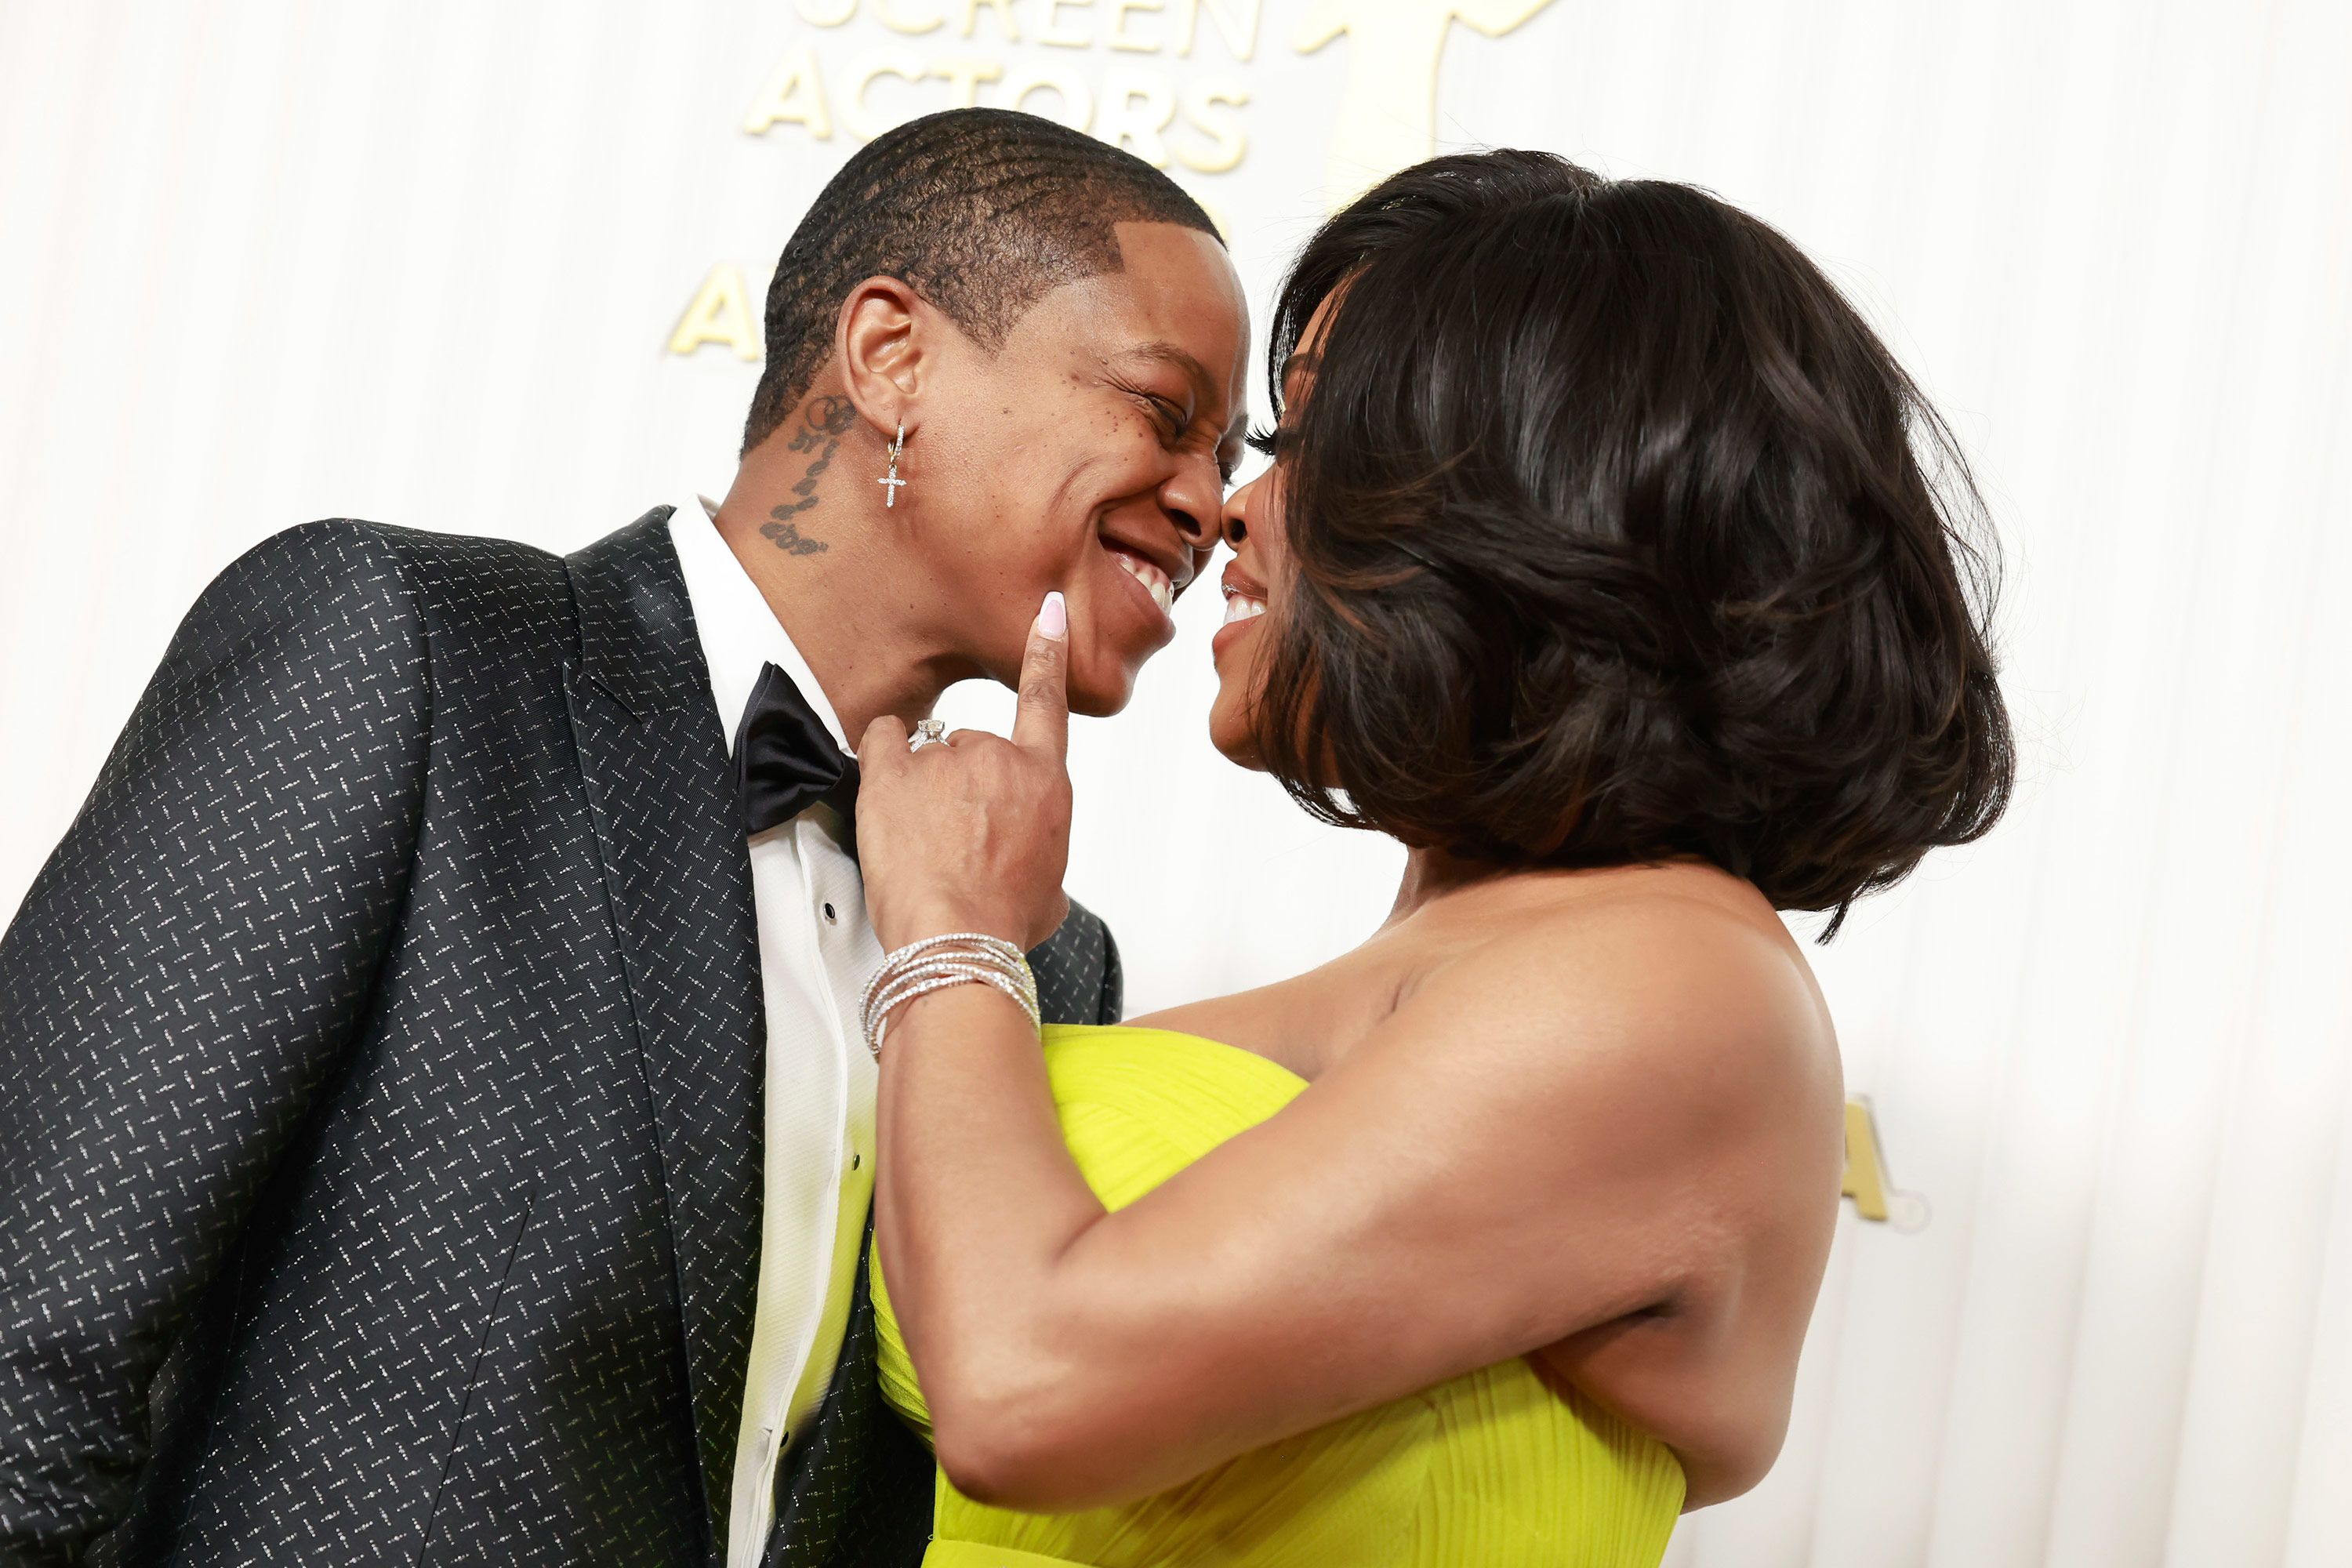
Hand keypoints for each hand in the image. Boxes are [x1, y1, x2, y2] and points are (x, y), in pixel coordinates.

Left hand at [856, 593, 1074, 952]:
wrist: (959, 937)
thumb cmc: (1003, 920)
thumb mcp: (1050, 892)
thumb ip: (1042, 861)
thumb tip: (1035, 876)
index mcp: (1044, 783)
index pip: (1046, 699)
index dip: (1046, 650)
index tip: (1048, 613)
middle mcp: (998, 759)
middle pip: (977, 748)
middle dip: (965, 789)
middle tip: (954, 842)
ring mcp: (945, 760)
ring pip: (929, 755)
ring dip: (923, 789)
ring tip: (921, 843)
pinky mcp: (894, 772)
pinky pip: (884, 738)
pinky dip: (882, 755)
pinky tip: (886, 789)